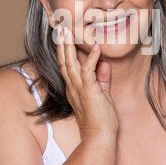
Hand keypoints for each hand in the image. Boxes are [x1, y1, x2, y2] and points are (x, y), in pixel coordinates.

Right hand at [56, 25, 118, 139]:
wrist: (99, 137)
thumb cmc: (101, 120)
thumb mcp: (102, 94)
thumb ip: (102, 78)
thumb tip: (104, 64)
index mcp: (74, 88)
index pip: (67, 65)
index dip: (64, 51)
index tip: (64, 37)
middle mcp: (73, 87)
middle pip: (64, 61)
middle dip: (62, 44)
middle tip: (61, 27)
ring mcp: (79, 89)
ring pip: (70, 63)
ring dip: (69, 46)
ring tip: (68, 31)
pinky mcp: (88, 91)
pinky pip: (87, 70)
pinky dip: (91, 58)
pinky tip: (95, 47)